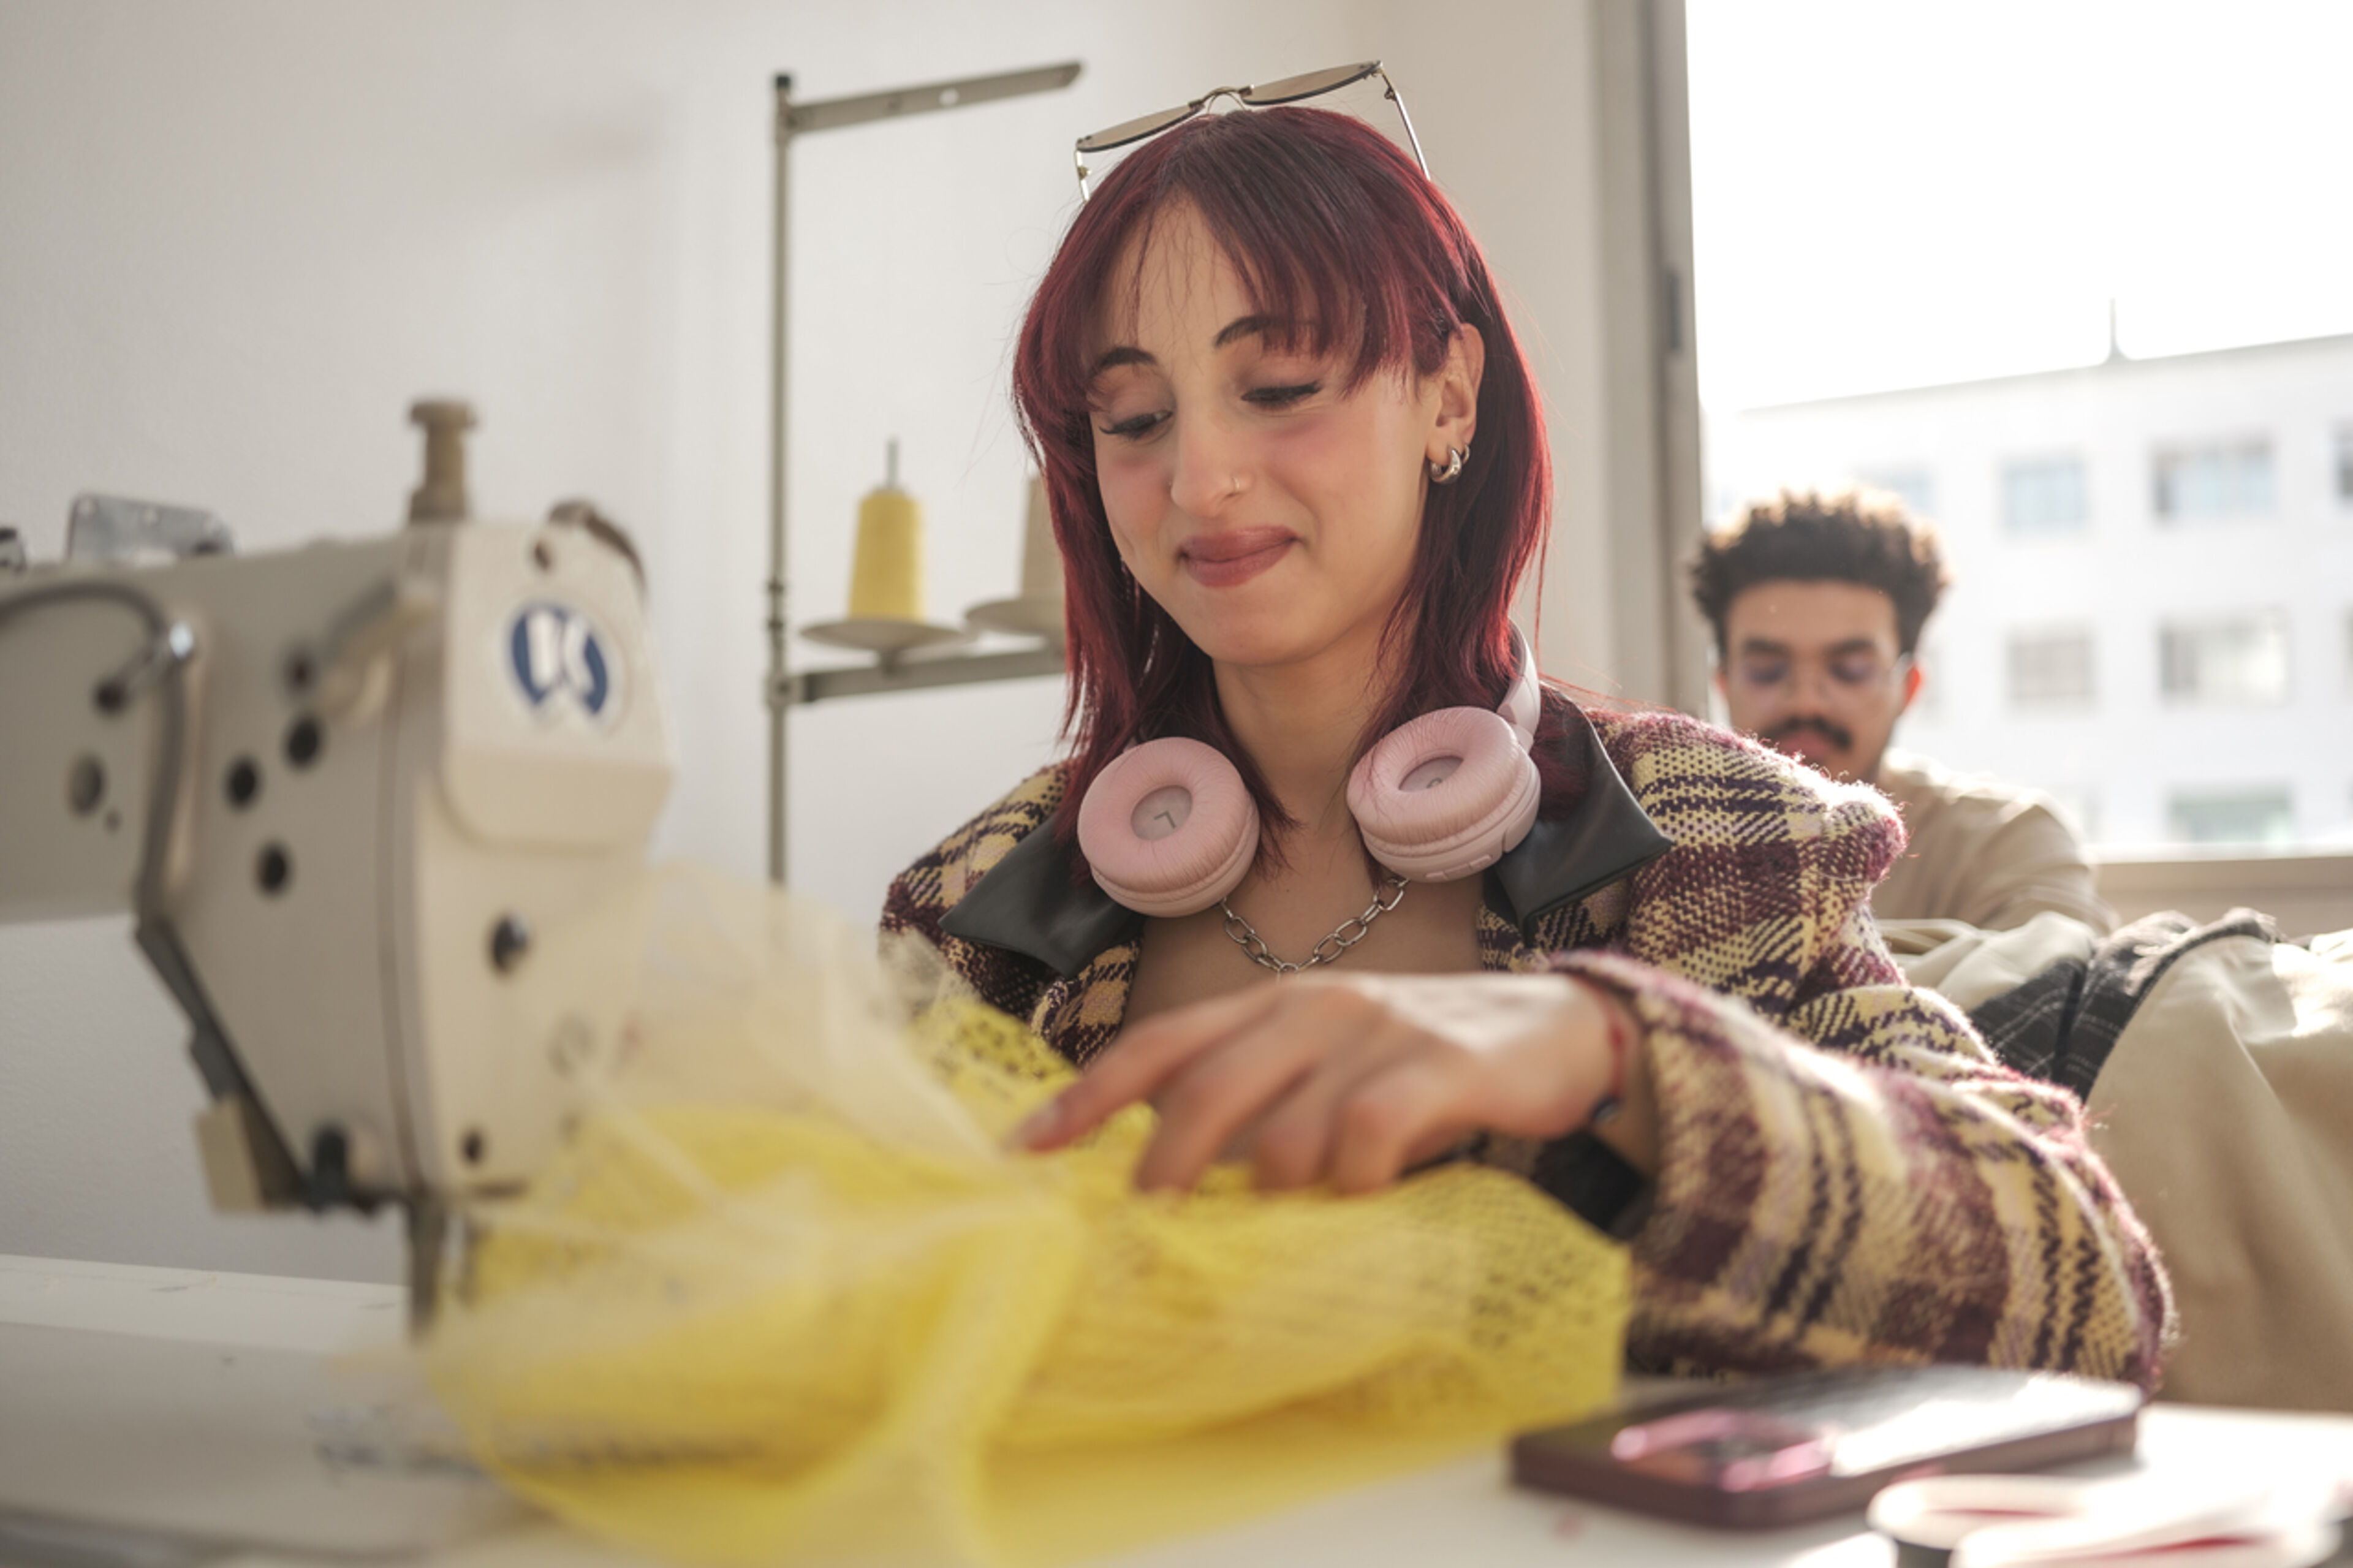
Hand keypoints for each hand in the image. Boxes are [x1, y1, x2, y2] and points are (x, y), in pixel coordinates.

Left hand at [1014, 971, 1636, 1194]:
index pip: (1159, 1043)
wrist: (1558, 1029)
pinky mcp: (1439, 1066)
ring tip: (1303, 1212)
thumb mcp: (1329, 1064)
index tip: (1027, 1151)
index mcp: (1273, 1003)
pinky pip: (1366, 1137)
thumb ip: (1260, 1101)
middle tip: (1150, 1230)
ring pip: (1282, 1133)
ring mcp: (1377, 1032)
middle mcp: (1314, 1006)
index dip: (1086, 1096)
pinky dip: (1353, 1181)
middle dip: (1163, 1170)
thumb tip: (1166, 1179)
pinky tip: (1369, 1197)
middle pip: (1202, 1091)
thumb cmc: (1422, 1063)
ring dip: (1277, 1191)